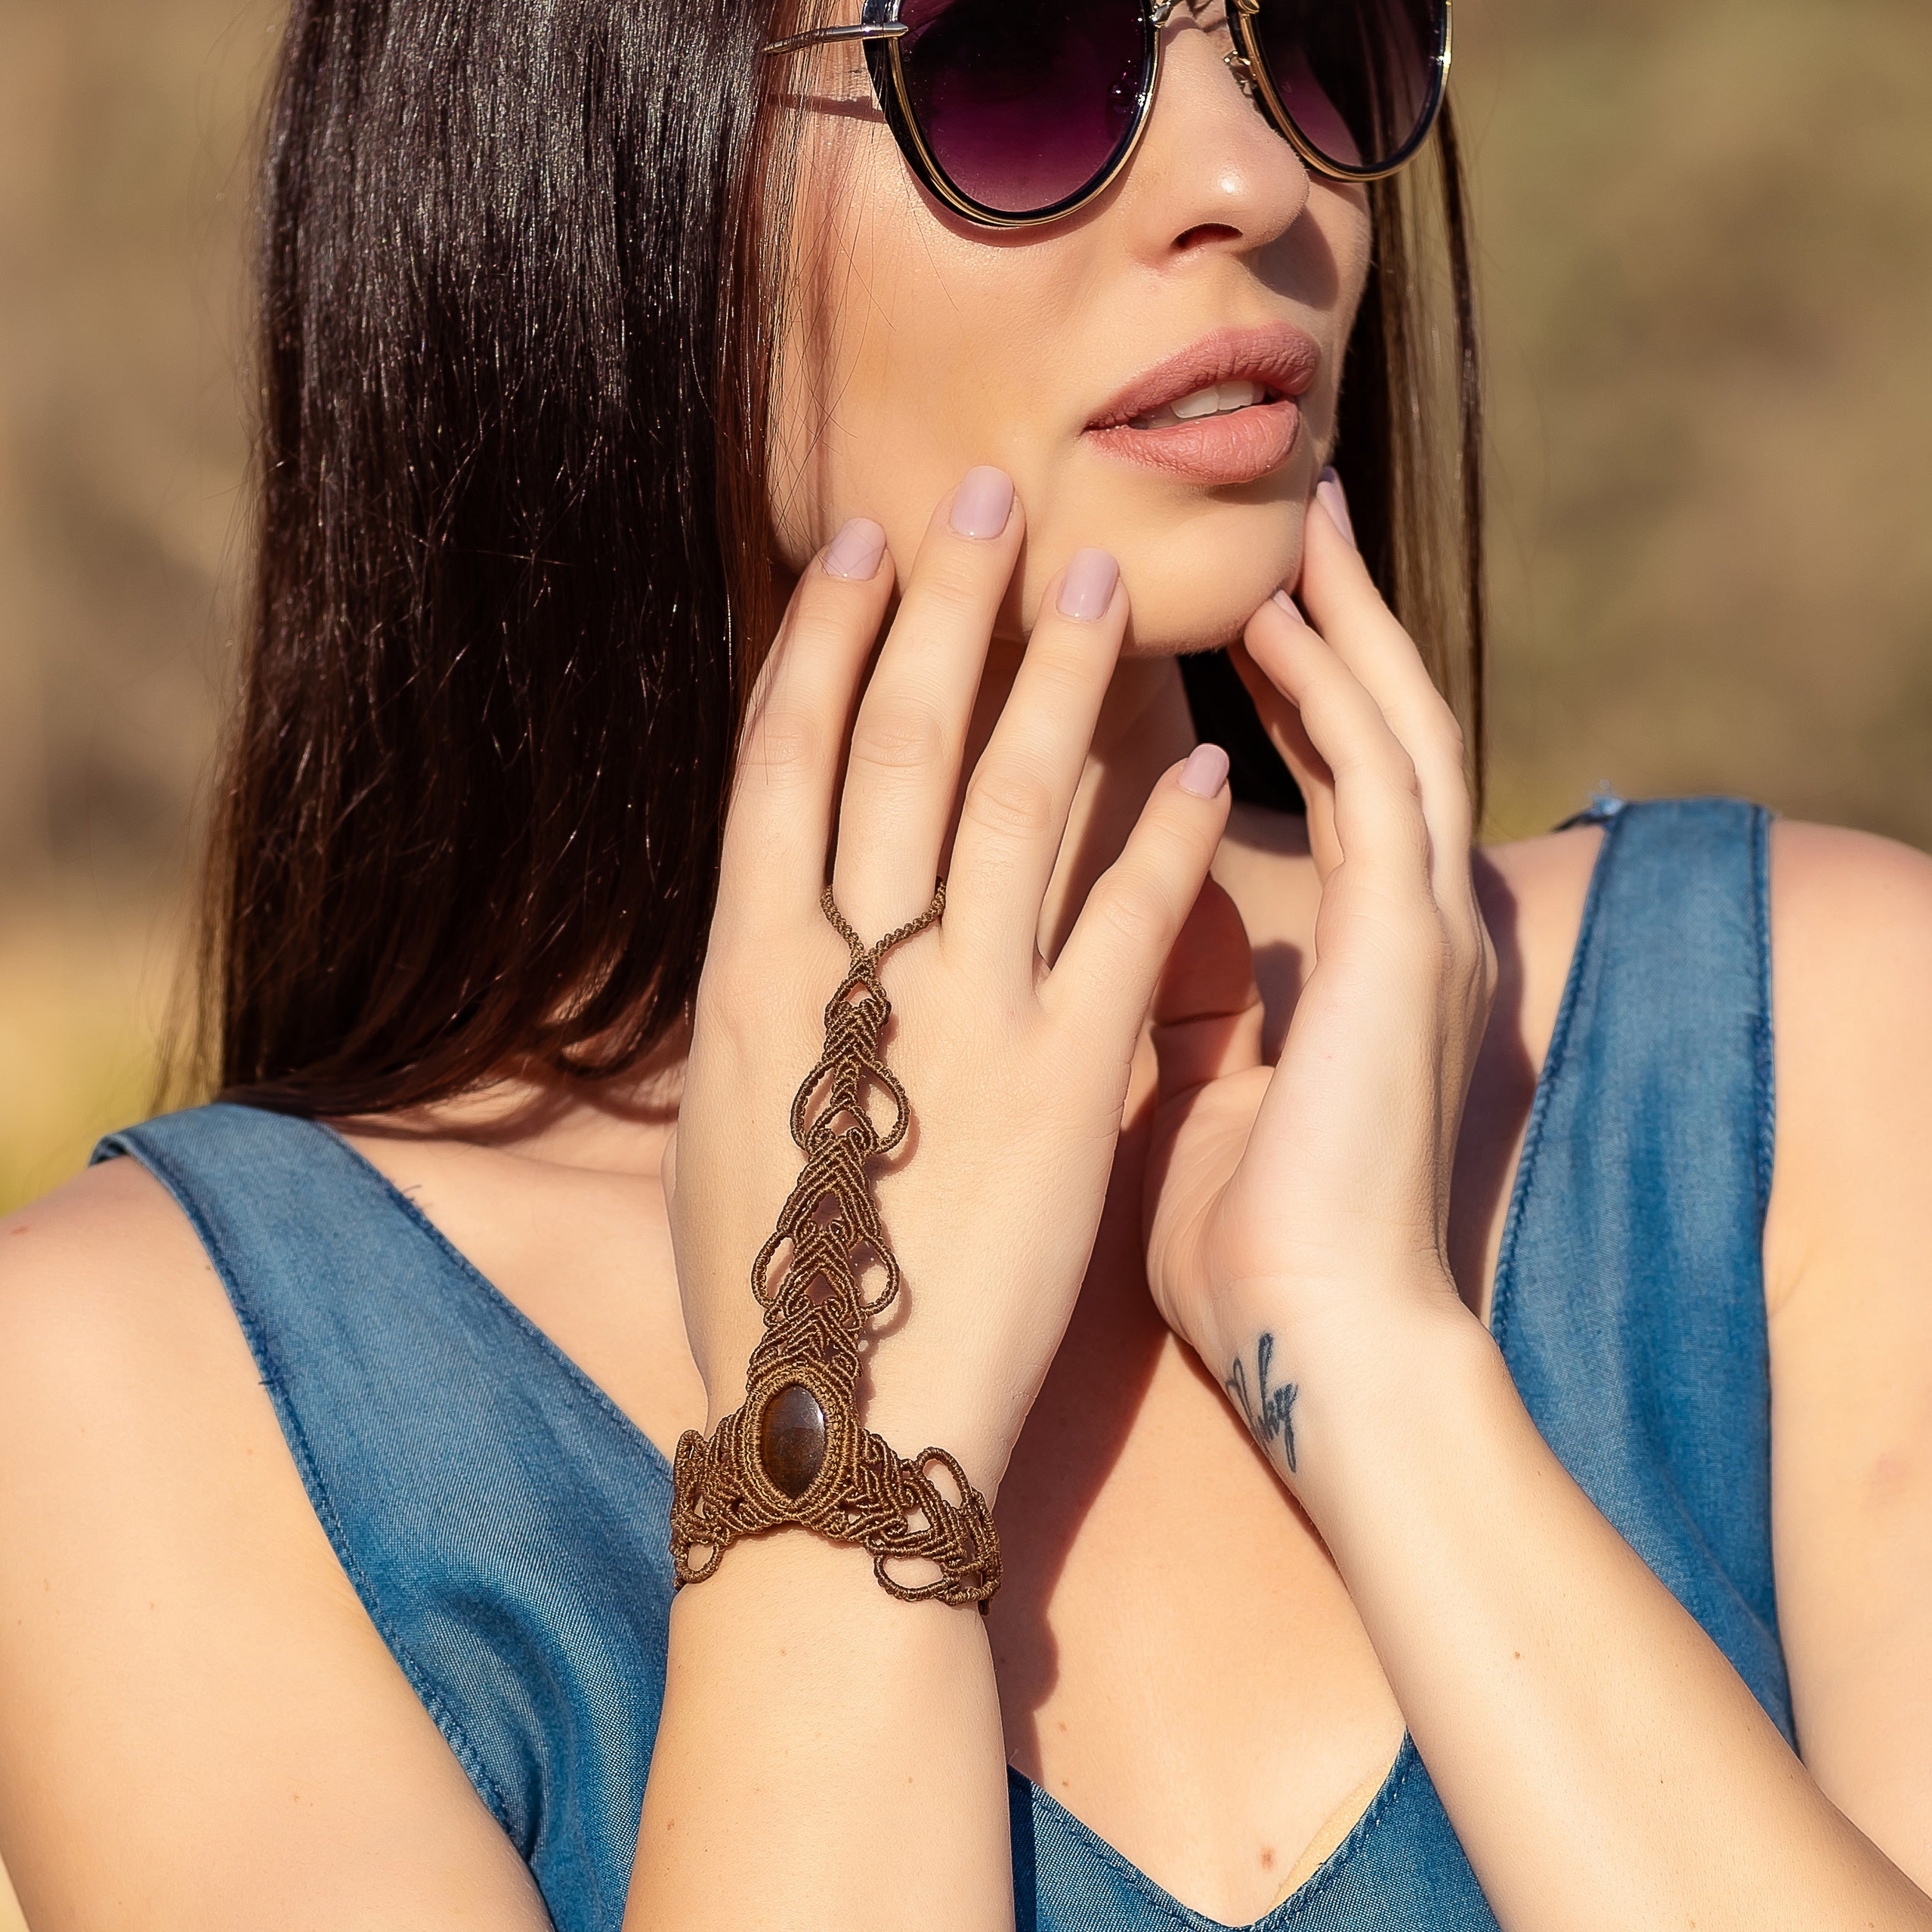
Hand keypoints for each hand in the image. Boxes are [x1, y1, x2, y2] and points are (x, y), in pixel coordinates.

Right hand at [663, 472, 1234, 1497]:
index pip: (784, 761)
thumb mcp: (723, 1127)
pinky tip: (1209, 768)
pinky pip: (1129, 928)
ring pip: (1016, 804)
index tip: (863, 547)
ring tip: (1103, 587)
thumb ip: (762, 1007)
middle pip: (899, 744)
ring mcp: (963, 1017)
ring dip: (1062, 682)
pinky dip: (1169, 841)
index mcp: (747, 972)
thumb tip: (780, 919)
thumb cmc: (767, 1294)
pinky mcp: (1071, 1081)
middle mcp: (849, 969)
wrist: (843, 1437)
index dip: (828, 642)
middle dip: (945, 606)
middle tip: (990, 494)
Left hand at [1140, 479, 1496, 1471]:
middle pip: (1380, 724)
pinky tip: (1275, 625)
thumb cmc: (1250, 1257)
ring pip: (1391, 722)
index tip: (1239, 619)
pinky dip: (1329, 692)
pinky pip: (1377, 779)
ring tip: (1292, 524)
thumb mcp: (1191, 1095)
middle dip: (1338, 616)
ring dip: (1340, 619)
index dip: (1294, 692)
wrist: (1322, 1355)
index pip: (1335, 786)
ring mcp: (1418, 931)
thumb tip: (1070, 951)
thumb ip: (1161, 1005)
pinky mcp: (1402, 949)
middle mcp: (1407, 928)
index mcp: (1361, 964)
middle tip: (1295, 517)